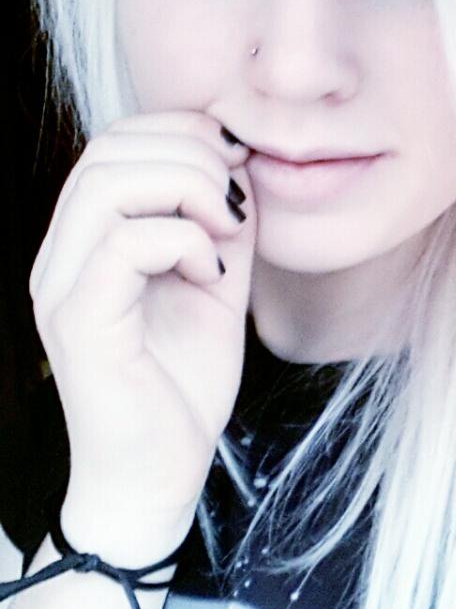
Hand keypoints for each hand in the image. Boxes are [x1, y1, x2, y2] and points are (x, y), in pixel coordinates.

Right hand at [29, 111, 255, 563]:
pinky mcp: (80, 323)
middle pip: (109, 149)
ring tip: (227, 232)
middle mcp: (61, 257)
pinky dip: (184, 242)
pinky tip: (212, 275)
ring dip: (188, 189)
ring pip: (108, 183)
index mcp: (88, 241)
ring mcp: (63, 289)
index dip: (183, 133)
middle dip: (191, 155)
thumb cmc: (182, 385)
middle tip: (236, 203)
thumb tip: (240, 162)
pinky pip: (123, 244)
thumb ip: (221, 223)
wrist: (159, 475)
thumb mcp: (216, 283)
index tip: (238, 167)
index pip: (116, 143)